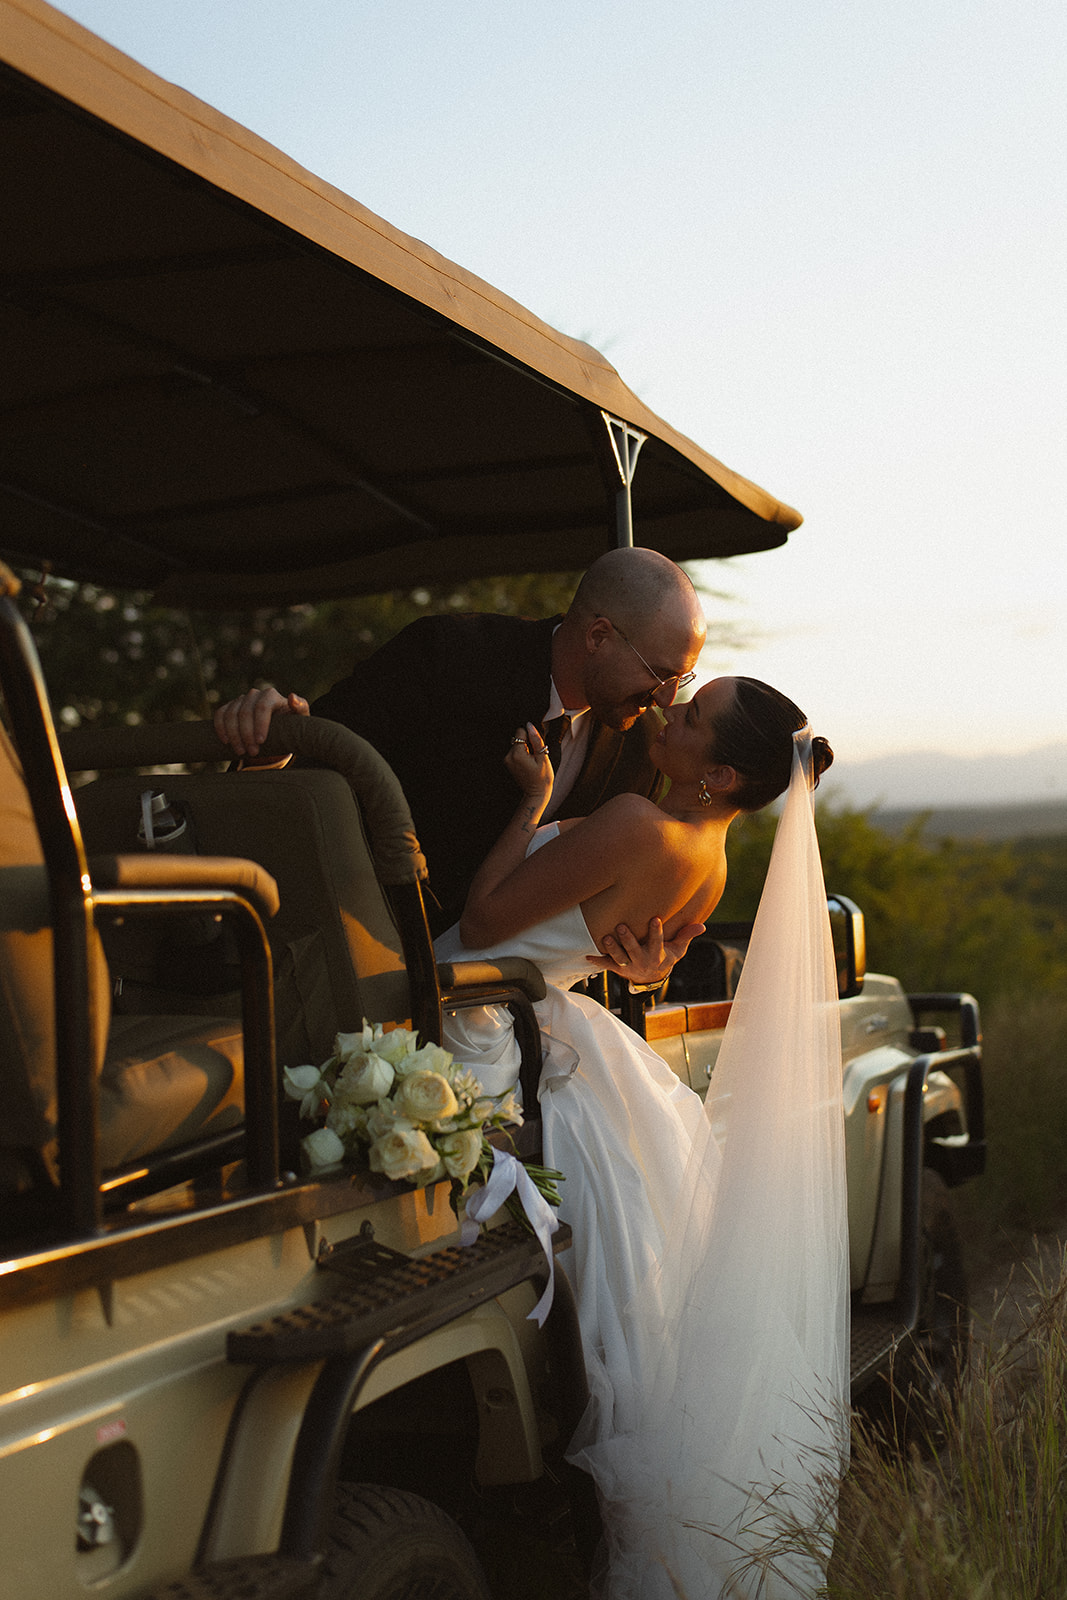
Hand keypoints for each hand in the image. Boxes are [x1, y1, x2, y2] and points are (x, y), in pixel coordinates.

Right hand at [213, 685, 308, 758]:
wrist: (277, 728)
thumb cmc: (290, 723)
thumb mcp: (300, 718)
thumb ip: (300, 707)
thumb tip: (292, 698)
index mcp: (271, 695)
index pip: (262, 706)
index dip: (259, 724)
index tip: (260, 741)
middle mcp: (254, 695)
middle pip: (245, 712)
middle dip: (246, 734)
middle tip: (252, 752)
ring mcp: (240, 700)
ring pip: (231, 714)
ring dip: (234, 735)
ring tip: (241, 751)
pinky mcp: (229, 707)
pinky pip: (220, 714)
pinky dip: (220, 728)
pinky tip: (225, 741)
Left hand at [504, 723, 552, 800]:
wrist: (536, 794)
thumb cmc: (542, 778)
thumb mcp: (543, 757)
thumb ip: (536, 740)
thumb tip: (529, 725)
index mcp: (517, 754)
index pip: (520, 732)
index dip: (530, 736)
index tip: (536, 747)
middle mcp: (508, 756)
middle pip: (518, 738)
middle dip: (527, 743)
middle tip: (535, 756)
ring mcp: (507, 761)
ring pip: (517, 745)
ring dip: (525, 749)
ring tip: (532, 761)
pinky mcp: (508, 764)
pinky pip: (515, 752)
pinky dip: (522, 754)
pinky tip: (529, 763)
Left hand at [586, 917, 705, 986]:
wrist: (652, 978)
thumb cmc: (665, 956)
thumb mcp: (677, 949)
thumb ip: (686, 936)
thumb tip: (702, 926)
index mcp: (657, 954)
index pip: (657, 942)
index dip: (656, 931)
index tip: (655, 918)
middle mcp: (642, 960)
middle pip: (634, 950)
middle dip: (628, 939)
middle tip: (621, 926)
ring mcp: (629, 965)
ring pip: (619, 958)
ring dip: (612, 948)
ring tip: (606, 938)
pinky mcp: (618, 968)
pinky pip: (606, 965)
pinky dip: (597, 961)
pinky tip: (588, 955)